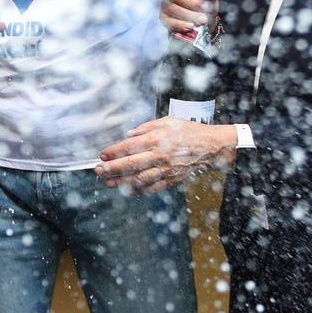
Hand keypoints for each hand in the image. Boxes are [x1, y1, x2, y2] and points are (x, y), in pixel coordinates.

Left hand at [94, 118, 237, 193]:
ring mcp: (166, 170)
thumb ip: (146, 128)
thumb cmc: (189, 131)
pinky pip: (153, 188)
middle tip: (98, 171)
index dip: (113, 152)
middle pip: (131, 165)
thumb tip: (129, 135)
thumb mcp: (167, 121)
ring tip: (108, 183)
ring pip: (140, 179)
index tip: (102, 155)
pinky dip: (139, 191)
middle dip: (112, 169)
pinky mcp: (173, 180)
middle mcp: (160, 156)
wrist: (212, 147)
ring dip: (121, 182)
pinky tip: (128, 190)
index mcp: (157, 139)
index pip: (129, 146)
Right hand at [160, 0, 218, 37]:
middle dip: (192, 3)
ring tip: (202, 20)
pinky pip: (169, 21)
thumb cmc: (205, 7)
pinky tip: (191, 26)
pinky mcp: (164, 19)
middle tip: (205, 9)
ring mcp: (166, 6)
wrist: (204, 24)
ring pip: (172, 8)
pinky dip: (181, 25)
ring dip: (189, 15)